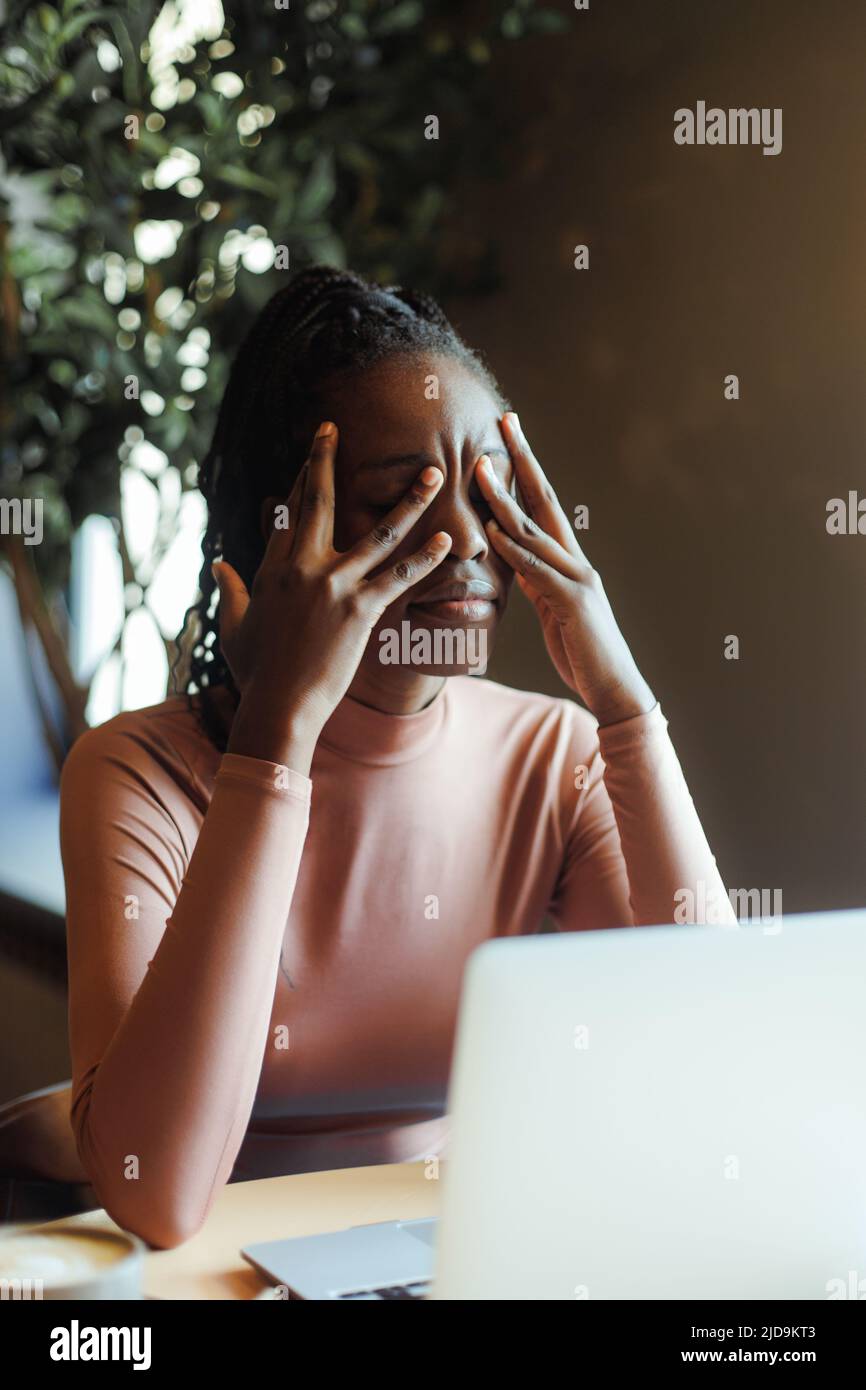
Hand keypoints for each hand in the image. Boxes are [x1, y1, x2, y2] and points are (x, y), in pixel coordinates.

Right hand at [212, 422, 451, 762]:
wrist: (278, 706)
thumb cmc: (256, 673)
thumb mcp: (235, 627)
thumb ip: (231, 591)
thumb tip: (218, 565)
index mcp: (272, 569)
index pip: (287, 513)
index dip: (300, 478)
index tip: (312, 450)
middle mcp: (302, 569)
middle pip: (317, 503)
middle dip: (325, 461)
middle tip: (336, 429)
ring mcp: (333, 586)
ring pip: (378, 533)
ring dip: (409, 501)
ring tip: (432, 474)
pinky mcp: (360, 610)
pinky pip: (399, 577)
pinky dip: (425, 557)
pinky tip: (447, 539)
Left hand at [476, 413, 655, 726]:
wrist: (614, 688)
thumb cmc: (582, 653)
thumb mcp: (552, 610)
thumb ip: (536, 581)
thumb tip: (514, 559)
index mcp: (569, 562)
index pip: (544, 505)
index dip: (526, 469)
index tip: (509, 435)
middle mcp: (576, 561)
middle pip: (546, 500)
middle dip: (524, 459)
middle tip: (505, 422)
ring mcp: (577, 578)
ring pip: (536, 529)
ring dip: (505, 498)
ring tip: (480, 469)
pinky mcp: (573, 602)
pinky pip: (537, 570)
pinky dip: (514, 549)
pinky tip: (493, 531)